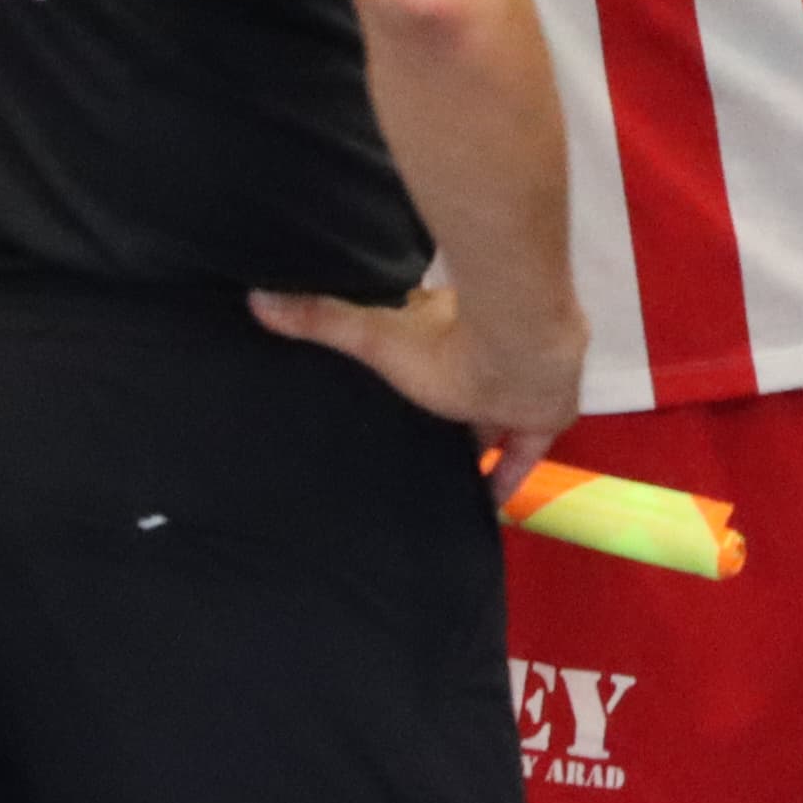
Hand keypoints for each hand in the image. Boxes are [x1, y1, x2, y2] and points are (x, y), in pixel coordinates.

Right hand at [251, 284, 586, 486]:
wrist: (521, 345)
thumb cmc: (445, 340)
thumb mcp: (374, 335)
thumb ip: (321, 319)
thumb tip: (257, 297)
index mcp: (450, 333)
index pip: (434, 352)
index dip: (422, 373)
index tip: (404, 395)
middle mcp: (490, 357)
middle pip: (465, 393)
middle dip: (450, 417)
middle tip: (422, 445)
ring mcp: (521, 388)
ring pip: (497, 422)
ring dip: (478, 445)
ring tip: (448, 479)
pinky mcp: (545, 416)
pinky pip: (525, 456)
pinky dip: (508, 478)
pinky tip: (488, 505)